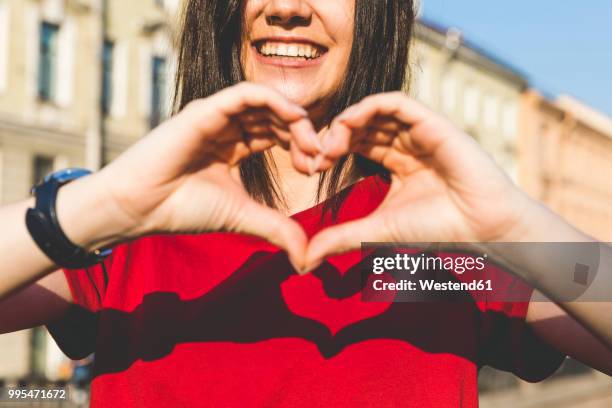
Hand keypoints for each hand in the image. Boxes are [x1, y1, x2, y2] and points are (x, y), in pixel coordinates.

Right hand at [80, 82, 323, 268]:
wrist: (142, 208)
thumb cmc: (184, 210)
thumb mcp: (243, 217)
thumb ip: (277, 229)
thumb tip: (306, 257)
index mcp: (233, 148)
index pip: (276, 135)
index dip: (301, 147)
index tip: (316, 170)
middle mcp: (226, 128)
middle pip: (276, 118)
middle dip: (303, 135)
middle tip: (320, 158)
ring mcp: (216, 117)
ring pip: (266, 103)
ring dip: (295, 119)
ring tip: (310, 145)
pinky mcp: (206, 109)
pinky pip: (247, 93)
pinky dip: (276, 101)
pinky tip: (296, 120)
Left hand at [305, 92, 536, 269]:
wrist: (481, 227)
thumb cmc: (437, 228)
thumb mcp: (377, 230)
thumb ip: (341, 238)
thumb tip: (305, 259)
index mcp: (397, 162)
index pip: (357, 143)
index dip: (332, 150)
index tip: (313, 168)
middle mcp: (407, 143)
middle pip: (362, 126)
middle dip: (334, 137)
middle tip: (316, 156)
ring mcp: (420, 131)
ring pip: (374, 110)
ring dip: (346, 122)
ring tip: (330, 144)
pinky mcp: (432, 122)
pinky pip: (395, 101)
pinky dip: (368, 107)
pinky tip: (348, 125)